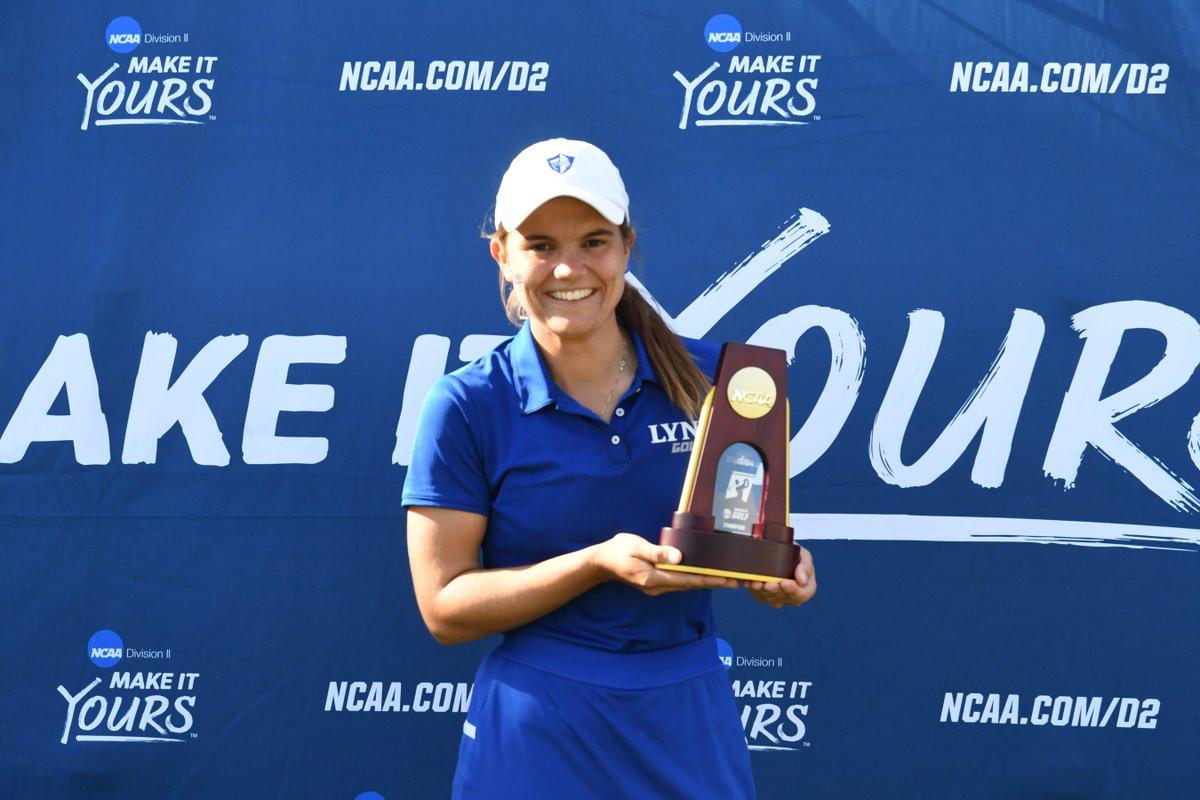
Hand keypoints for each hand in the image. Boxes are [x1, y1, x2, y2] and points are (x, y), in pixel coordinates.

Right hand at [591, 533, 738, 595]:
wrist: (601, 562)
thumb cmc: (618, 551)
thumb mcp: (636, 547)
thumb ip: (657, 552)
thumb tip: (679, 557)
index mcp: (653, 578)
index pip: (687, 580)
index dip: (708, 580)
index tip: (726, 579)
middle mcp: (657, 587)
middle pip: (690, 585)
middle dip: (712, 583)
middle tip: (735, 581)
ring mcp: (656, 586)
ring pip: (685, 584)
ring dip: (705, 581)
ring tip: (724, 578)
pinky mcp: (656, 582)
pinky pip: (679, 581)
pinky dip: (693, 578)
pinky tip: (703, 574)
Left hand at [745, 546, 816, 608]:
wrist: (781, 551)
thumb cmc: (796, 555)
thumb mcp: (804, 556)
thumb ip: (806, 567)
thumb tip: (801, 580)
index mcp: (806, 589)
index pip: (802, 595)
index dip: (793, 591)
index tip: (785, 583)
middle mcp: (792, 596)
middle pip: (784, 598)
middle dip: (775, 591)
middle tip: (768, 584)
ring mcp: (778, 598)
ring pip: (770, 599)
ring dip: (762, 591)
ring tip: (757, 583)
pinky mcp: (765, 596)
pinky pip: (759, 596)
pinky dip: (753, 589)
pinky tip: (749, 582)